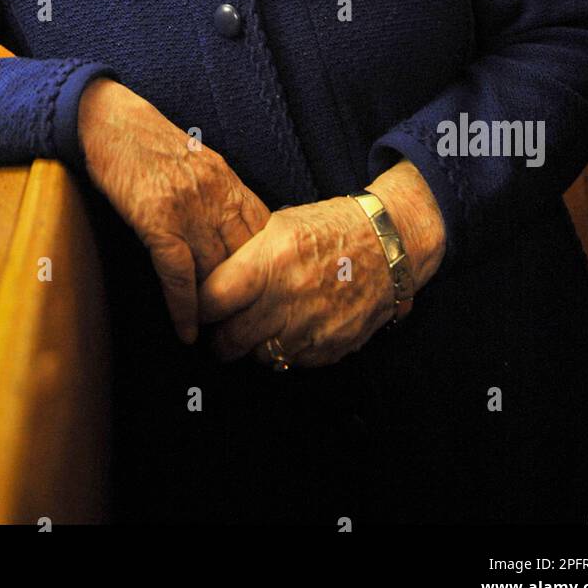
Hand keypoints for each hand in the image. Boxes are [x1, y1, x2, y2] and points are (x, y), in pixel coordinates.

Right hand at [78, 77, 271, 344]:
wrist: (109, 120)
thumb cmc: (148, 141)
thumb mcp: (197, 162)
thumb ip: (219, 195)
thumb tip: (234, 231)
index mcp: (229, 182)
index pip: (266, 235)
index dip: (271, 270)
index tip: (272, 298)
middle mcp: (216, 197)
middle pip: (246, 260)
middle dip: (251, 298)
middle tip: (250, 332)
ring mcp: (188, 209)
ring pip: (216, 272)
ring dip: (219, 312)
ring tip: (222, 343)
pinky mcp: (157, 220)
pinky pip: (178, 274)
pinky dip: (184, 308)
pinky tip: (187, 333)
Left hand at [196, 162, 445, 367]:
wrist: (387, 245)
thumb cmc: (328, 228)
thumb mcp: (280, 225)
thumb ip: (244, 256)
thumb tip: (208, 281)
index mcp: (270, 261)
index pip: (212, 301)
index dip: (200, 306)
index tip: (201, 306)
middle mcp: (288, 298)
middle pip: (229, 340)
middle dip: (219, 336)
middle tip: (221, 327)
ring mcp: (311, 328)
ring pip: (259, 357)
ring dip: (252, 346)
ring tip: (258, 326)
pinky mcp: (331, 348)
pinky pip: (292, 363)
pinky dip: (285, 350)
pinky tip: (290, 328)